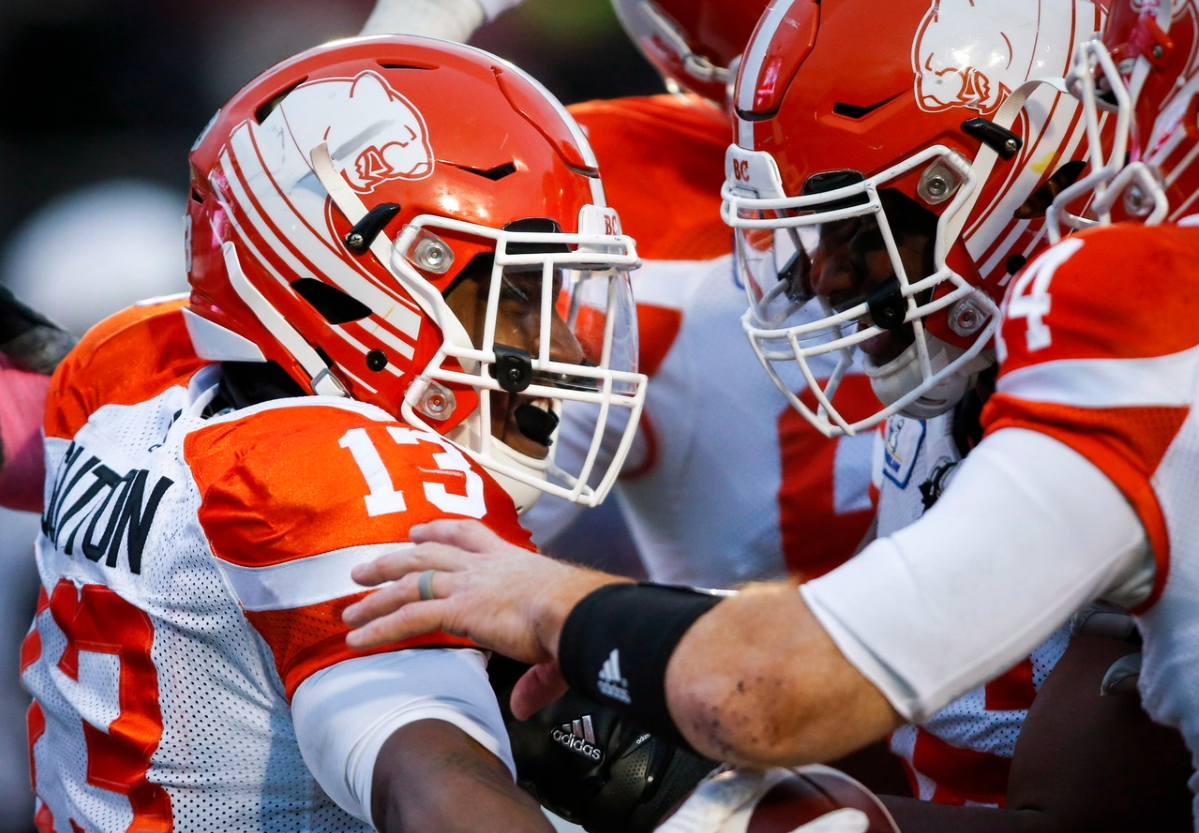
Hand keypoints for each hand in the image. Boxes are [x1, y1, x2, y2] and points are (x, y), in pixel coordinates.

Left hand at [343, 519, 625, 715]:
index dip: (439, 531)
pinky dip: (380, 627)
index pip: (469, 535)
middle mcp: (485, 566)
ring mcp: (468, 584)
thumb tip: (524, 707)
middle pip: (428, 554)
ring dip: (376, 595)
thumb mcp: (556, 640)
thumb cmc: (579, 618)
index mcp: (511, 561)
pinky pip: (409, 616)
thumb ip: (536, 679)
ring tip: (349, 607)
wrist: (578, 612)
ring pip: (410, 582)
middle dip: (393, 559)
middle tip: (365, 567)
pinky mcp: (458, 608)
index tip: (418, 531)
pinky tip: (358, 638)